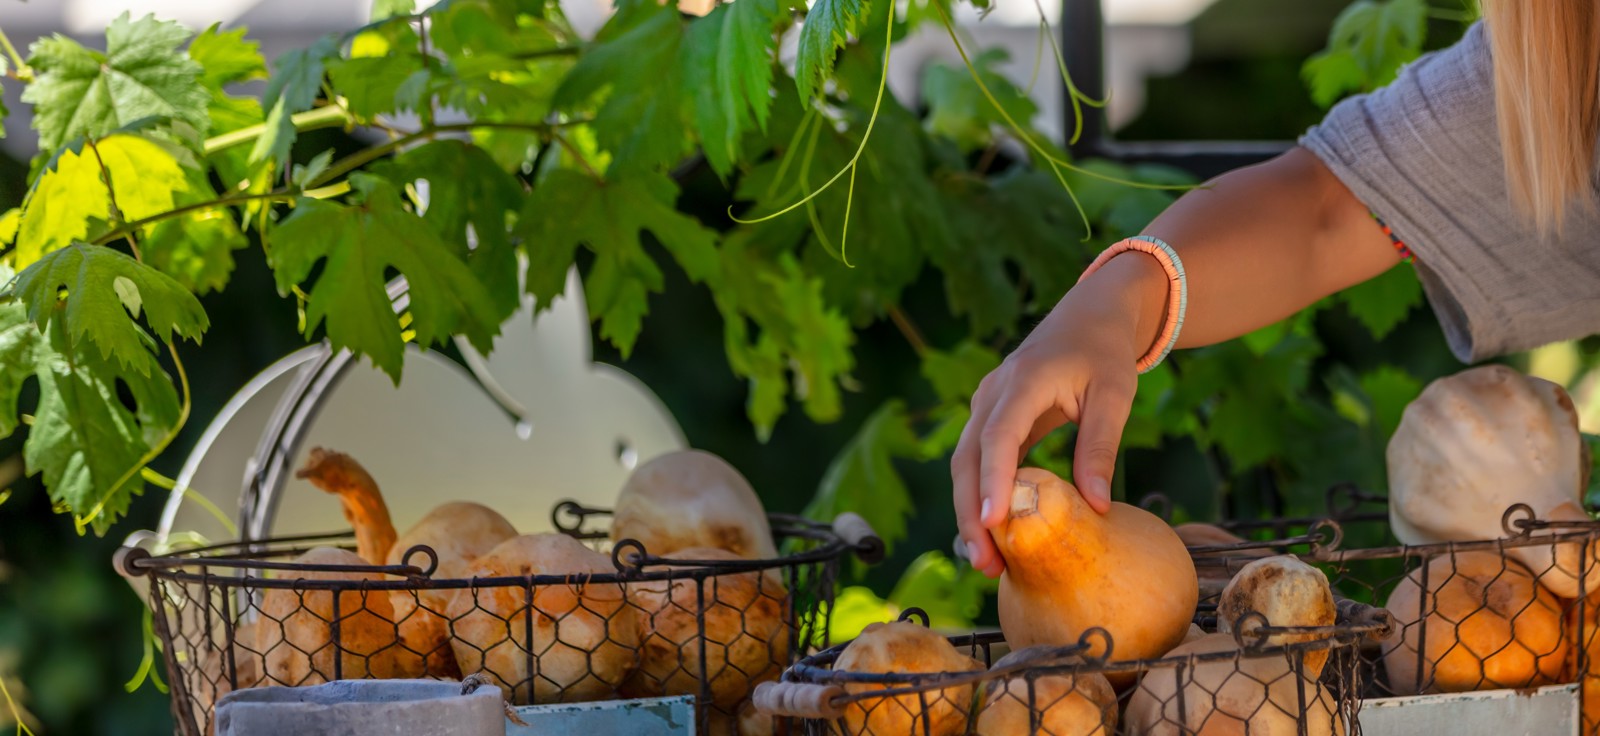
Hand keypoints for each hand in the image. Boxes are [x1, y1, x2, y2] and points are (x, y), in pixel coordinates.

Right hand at [951, 254, 1162, 577]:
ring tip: (986, 561)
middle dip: (971, 512)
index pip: (998, 437)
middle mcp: (992, 393)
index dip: (993, 481)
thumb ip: (1100, 447)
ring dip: (970, 512)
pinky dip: (980, 497)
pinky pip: (976, 462)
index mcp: (1023, 380)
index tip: (993, 523)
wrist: (1088, 314)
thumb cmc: (1104, 351)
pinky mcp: (990, 418)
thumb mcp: (1114, 395)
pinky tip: (992, 534)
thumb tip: (1097, 506)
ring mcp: (985, 405)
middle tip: (985, 563)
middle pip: (967, 459)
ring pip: (964, 464)